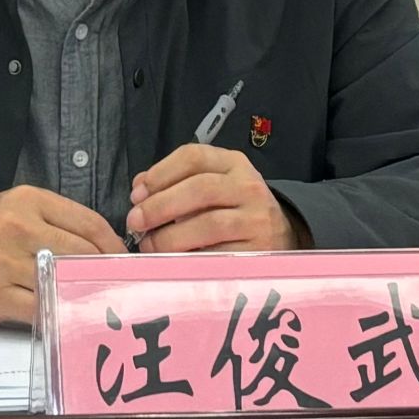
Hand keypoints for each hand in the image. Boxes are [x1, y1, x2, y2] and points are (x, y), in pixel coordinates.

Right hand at [0, 186, 125, 325]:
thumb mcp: (16, 208)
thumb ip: (55, 221)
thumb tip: (101, 247)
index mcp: (30, 202)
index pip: (88, 223)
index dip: (114, 247)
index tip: (125, 263)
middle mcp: (20, 228)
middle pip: (81, 254)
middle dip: (105, 273)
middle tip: (120, 288)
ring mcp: (7, 263)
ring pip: (63, 282)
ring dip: (85, 296)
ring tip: (102, 305)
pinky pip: (40, 309)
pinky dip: (59, 315)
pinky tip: (70, 318)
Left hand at [126, 145, 302, 253]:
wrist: (283, 234)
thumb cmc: (235, 208)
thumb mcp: (213, 184)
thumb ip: (176, 182)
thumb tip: (139, 189)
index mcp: (233, 163)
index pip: (193, 157)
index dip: (160, 173)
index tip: (136, 193)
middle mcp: (248, 186)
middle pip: (199, 189)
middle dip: (160, 206)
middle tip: (135, 222)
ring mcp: (256, 219)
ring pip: (208, 223)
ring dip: (171, 236)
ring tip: (150, 245)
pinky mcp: (259, 251)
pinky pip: (219, 255)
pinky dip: (191, 258)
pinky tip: (173, 262)